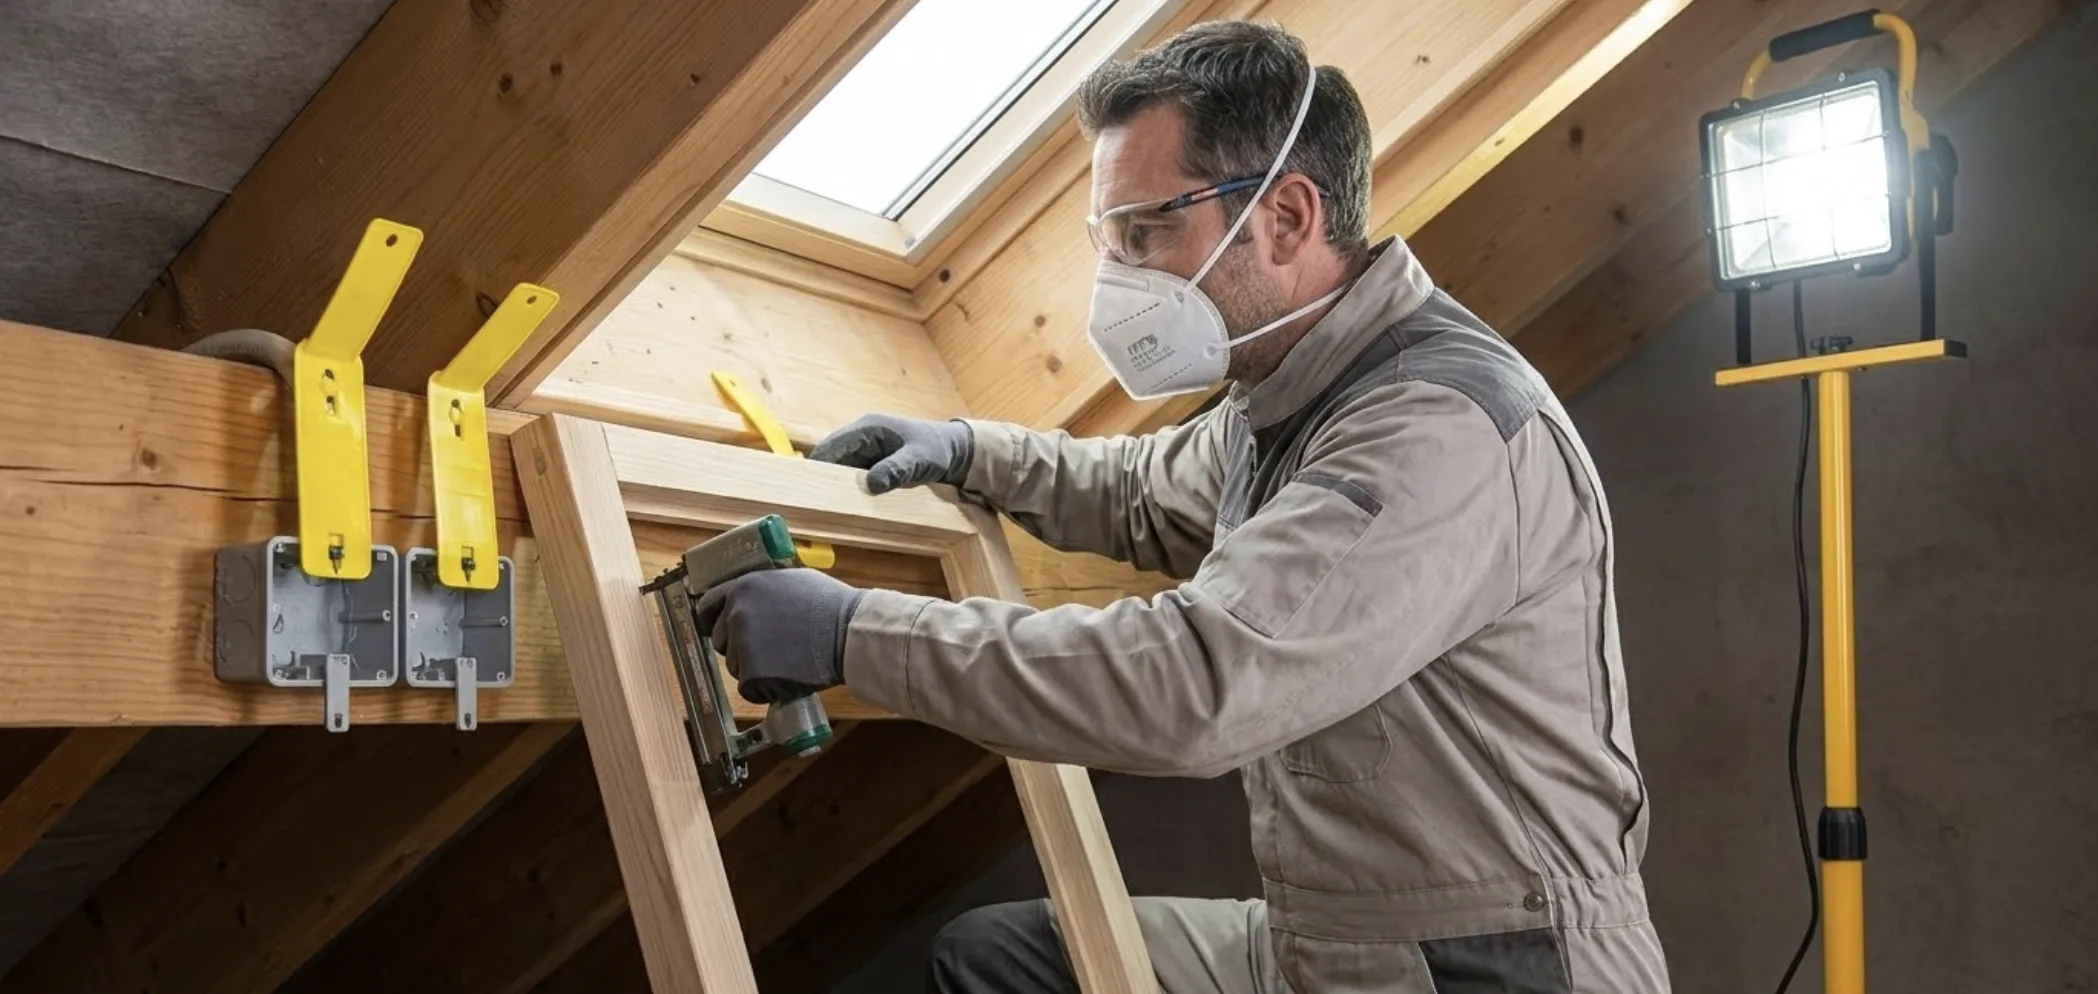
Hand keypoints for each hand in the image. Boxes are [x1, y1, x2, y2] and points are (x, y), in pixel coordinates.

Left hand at [694, 568, 865, 703]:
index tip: (715, 629)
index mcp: (743, 587)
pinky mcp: (752, 674)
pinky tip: (788, 676)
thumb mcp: (792, 580)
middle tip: (770, 650)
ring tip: (787, 660)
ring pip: (735, 666)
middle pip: (720, 640)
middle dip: (739, 647)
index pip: (707, 606)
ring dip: (754, 669)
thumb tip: (754, 598)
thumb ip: (764, 590)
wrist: (849, 634)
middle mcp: (736, 614)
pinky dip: (765, 688)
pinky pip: (749, 688)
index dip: (711, 620)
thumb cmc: (831, 606)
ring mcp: (742, 645)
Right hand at [810, 414, 973, 494]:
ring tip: (830, 508)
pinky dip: (850, 488)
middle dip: (824, 479)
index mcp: (868, 429)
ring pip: (841, 469)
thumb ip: (896, 470)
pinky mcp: (874, 464)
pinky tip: (849, 506)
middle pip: (832, 459)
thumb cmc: (937, 450)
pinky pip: (854, 476)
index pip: (831, 446)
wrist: (958, 452)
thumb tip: (871, 484)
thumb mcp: (919, 460)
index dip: (818, 467)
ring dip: (837, 486)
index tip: (811, 490)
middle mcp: (862, 437)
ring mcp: (867, 451)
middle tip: (819, 504)